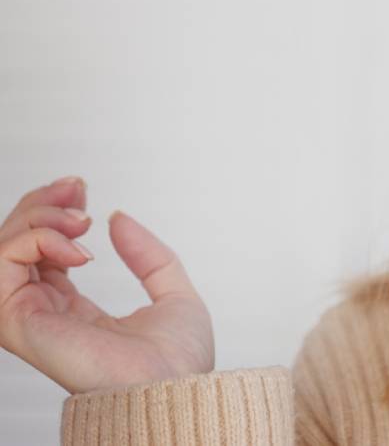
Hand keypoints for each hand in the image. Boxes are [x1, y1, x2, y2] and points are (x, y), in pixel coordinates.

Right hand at [0, 176, 214, 393]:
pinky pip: (2, 266)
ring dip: (38, 219)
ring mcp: (31, 318)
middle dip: (41, 205)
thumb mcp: (172, 292)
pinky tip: (76, 248)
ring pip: (2, 251)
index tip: (82, 188)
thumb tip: (118, 218)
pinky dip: (34, 241)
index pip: (40, 254)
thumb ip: (147, 255)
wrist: (176, 391)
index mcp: (74, 310)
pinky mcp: (22, 323)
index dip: (52, 213)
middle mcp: (47, 313)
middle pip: (15, 246)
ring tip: (80, 221)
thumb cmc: (179, 362)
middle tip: (77, 189)